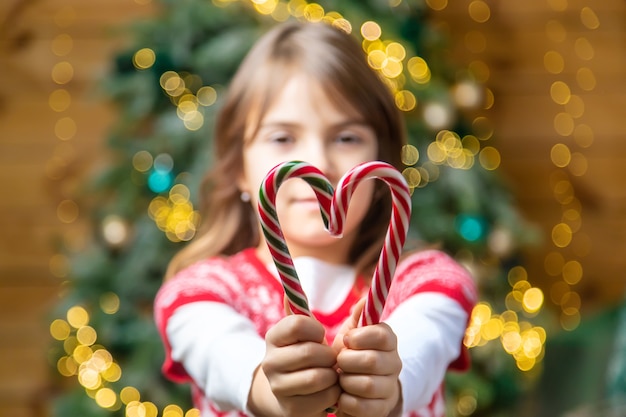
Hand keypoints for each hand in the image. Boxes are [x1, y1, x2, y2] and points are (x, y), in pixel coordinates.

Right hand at [250, 314, 340, 416]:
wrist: (289, 394)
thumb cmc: (304, 355)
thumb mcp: (305, 333)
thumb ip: (305, 310)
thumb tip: (296, 291)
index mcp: (274, 337)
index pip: (297, 324)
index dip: (316, 329)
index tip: (319, 335)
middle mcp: (270, 362)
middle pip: (310, 352)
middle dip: (328, 355)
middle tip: (330, 358)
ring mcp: (278, 387)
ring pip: (318, 377)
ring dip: (333, 374)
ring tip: (330, 373)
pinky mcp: (291, 409)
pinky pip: (325, 397)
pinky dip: (334, 393)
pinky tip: (328, 389)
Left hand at [332, 301, 402, 416]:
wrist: (355, 387)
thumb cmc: (351, 354)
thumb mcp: (352, 333)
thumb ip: (358, 316)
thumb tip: (365, 297)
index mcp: (389, 341)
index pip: (382, 335)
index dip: (358, 337)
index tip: (346, 340)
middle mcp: (395, 364)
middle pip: (372, 361)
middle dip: (347, 361)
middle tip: (339, 362)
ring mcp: (390, 388)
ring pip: (367, 385)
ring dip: (346, 381)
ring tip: (341, 378)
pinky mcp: (380, 410)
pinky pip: (361, 407)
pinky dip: (346, 401)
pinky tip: (343, 395)